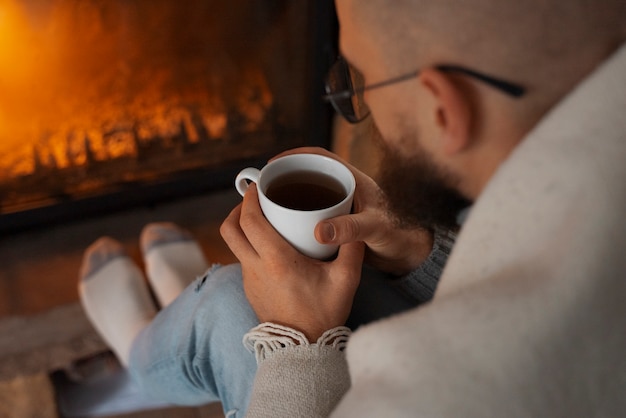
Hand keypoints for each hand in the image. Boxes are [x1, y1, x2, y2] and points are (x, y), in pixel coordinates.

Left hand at [220, 184, 364, 341]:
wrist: (304, 348)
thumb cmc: (324, 314)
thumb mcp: (346, 280)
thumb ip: (352, 248)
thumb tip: (353, 224)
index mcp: (276, 261)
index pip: (250, 221)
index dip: (250, 199)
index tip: (260, 186)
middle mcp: (256, 268)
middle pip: (230, 229)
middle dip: (238, 209)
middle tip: (255, 199)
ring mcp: (250, 280)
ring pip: (234, 244)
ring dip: (244, 227)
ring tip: (265, 218)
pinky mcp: (250, 289)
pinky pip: (243, 259)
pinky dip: (251, 245)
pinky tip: (271, 245)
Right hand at [272, 147, 432, 275]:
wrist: (408, 253)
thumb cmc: (398, 234)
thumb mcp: (374, 229)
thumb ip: (350, 228)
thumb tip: (319, 231)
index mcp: (353, 179)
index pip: (320, 157)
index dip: (295, 155)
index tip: (272, 163)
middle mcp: (344, 189)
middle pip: (309, 174)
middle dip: (285, 177)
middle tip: (261, 189)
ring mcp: (340, 205)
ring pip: (308, 194)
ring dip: (288, 197)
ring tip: (266, 207)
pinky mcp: (337, 221)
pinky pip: (311, 212)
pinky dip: (296, 216)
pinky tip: (282, 226)